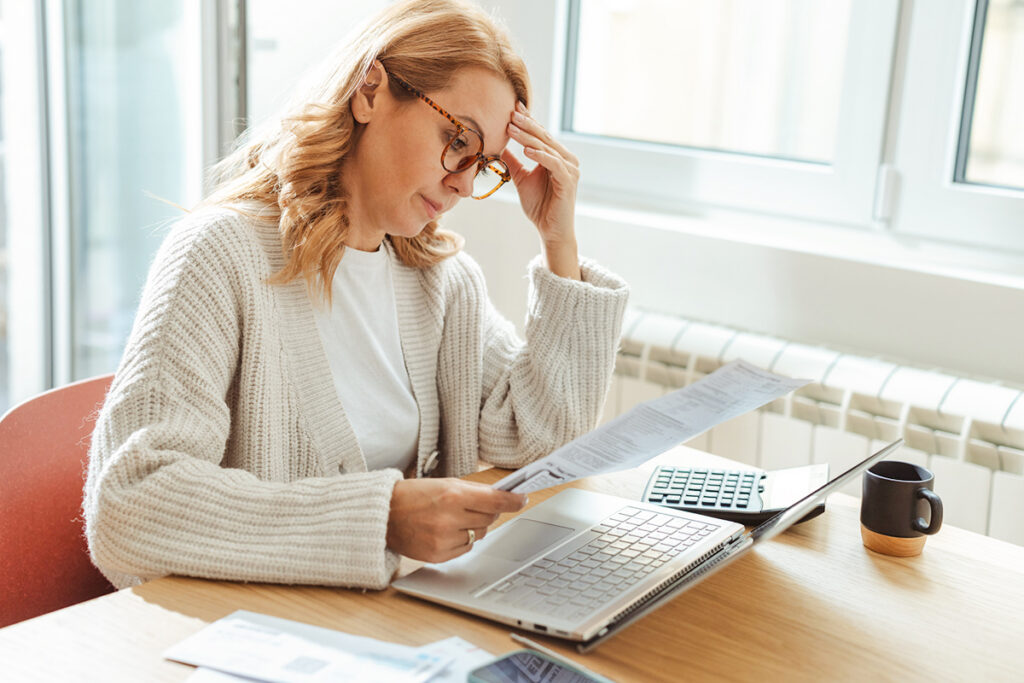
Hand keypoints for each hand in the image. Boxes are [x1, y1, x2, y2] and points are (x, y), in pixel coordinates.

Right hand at [386, 478, 527, 562]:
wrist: (383, 515)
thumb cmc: (414, 496)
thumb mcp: (444, 483)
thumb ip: (474, 491)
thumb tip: (503, 497)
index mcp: (452, 495)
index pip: (495, 500)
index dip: (513, 500)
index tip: (522, 499)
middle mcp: (449, 519)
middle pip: (490, 518)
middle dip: (488, 511)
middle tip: (474, 506)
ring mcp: (443, 539)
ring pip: (479, 534)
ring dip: (473, 526)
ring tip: (452, 518)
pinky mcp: (438, 556)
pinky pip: (465, 548)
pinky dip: (462, 540)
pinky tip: (445, 531)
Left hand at [502, 102, 581, 279]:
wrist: (550, 230)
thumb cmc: (539, 206)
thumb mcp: (521, 179)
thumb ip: (513, 162)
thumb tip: (498, 146)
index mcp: (557, 157)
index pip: (541, 134)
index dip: (528, 120)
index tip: (513, 106)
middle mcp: (567, 159)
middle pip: (544, 137)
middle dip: (526, 124)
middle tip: (510, 111)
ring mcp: (570, 169)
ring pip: (547, 148)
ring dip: (528, 137)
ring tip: (511, 128)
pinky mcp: (568, 181)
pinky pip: (553, 164)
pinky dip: (540, 156)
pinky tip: (526, 150)